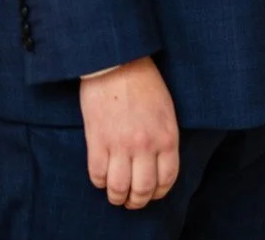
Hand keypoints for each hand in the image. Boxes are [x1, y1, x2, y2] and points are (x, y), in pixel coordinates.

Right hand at [80, 57, 178, 208]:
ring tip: (115, 196)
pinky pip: (97, 175)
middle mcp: (145, 145)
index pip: (167, 178)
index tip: (153, 194)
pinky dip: (98, 182)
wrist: (118, 64)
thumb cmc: (145, 83)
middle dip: (137, 201)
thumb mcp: (167, 111)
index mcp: (167, 136)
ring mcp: (120, 145)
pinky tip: (101, 178)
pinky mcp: (97, 141)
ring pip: (118, 188)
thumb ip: (164, 138)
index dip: (159, 192)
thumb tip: (158, 163)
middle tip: (132, 201)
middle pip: (143, 189)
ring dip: (116, 197)